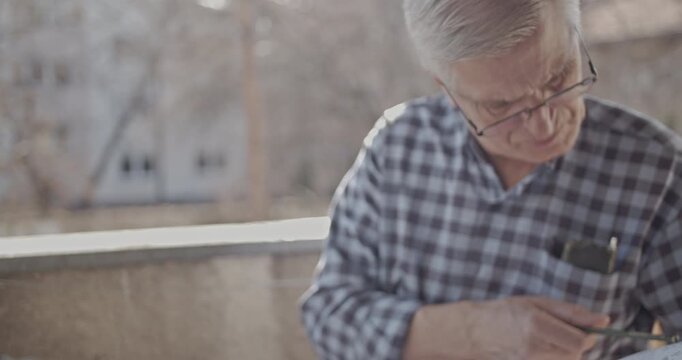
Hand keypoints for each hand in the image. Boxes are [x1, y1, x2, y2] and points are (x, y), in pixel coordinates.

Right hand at [468, 296, 608, 359]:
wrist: (474, 332)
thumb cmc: (504, 312)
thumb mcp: (536, 303)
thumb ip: (571, 312)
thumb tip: (603, 320)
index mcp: (537, 324)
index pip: (580, 341)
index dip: (589, 335)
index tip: (588, 327)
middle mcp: (535, 347)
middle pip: (576, 354)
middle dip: (577, 343)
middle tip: (563, 330)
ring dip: (566, 351)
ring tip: (549, 338)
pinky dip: (555, 357)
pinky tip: (542, 348)